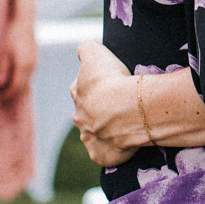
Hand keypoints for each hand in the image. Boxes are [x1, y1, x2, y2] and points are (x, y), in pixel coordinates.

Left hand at [0, 15, 36, 100]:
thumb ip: (3, 69)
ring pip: (26, 81)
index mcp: (23, 66)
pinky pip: (28, 75)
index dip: (7, 93)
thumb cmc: (12, 35)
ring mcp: (34, 63)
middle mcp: (31, 66)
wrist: (24, 21)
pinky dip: (21, 80)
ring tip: (6, 90)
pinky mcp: (34, 59)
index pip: (16, 86)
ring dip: (17, 87)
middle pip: (22, 86)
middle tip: (1, 97)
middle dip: (12, 93)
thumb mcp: (4, 52)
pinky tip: (15, 80)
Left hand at [70, 40, 138, 159]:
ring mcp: (89, 138)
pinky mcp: (101, 155)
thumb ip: (86, 48)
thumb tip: (85, 48)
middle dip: (100, 109)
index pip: (81, 87)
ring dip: (106, 129)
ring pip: (95, 133)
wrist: (126, 109)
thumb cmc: (111, 79)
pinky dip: (114, 149)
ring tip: (127, 122)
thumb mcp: (95, 52)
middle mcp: (79, 117)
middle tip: (121, 104)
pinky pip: (106, 153)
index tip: (111, 83)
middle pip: (88, 113)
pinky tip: (126, 141)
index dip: (96, 85)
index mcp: (77, 93)